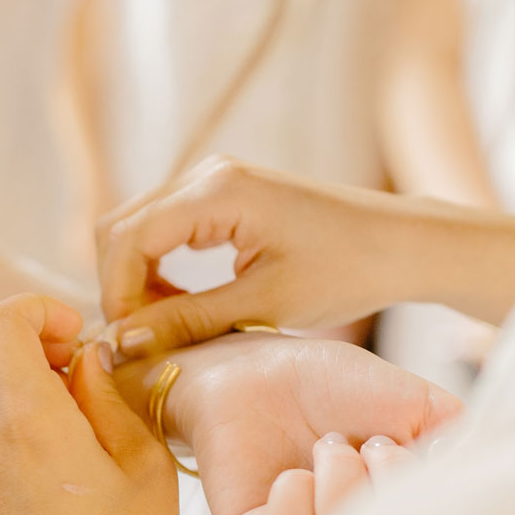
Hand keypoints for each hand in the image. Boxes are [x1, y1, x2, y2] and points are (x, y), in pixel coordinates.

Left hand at [0, 295, 182, 514]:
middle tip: (74, 355)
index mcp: (29, 425)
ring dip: (14, 371)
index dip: (37, 308)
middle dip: (18, 330)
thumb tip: (85, 357)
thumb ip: (108, 397)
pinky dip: (11, 410)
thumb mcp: (144, 469)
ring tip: (78, 402)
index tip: (80, 333)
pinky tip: (66, 441)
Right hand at [97, 160, 411, 355]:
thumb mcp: (265, 305)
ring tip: (164, 326)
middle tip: (140, 338)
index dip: (117, 293)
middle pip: (122, 225)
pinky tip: (181, 304)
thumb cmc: (345, 270)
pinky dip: (159, 266)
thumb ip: (189, 320)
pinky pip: (166, 225)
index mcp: (218, 192)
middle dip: (120, 284)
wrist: (398, 244)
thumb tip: (124, 340)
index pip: (130, 237)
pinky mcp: (224, 193)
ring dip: (138, 276)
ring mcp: (215, 179)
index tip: (128, 341)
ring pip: (139, 225)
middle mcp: (208, 174)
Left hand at [134, 333, 462, 514]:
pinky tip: (291, 475)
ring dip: (339, 485)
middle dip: (385, 484)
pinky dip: (293, 499)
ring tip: (326, 449)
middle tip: (367, 442)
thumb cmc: (338, 387)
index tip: (401, 445)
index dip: (425, 494)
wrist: (262, 368)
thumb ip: (461, 444)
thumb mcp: (421, 406)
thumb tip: (480, 480)